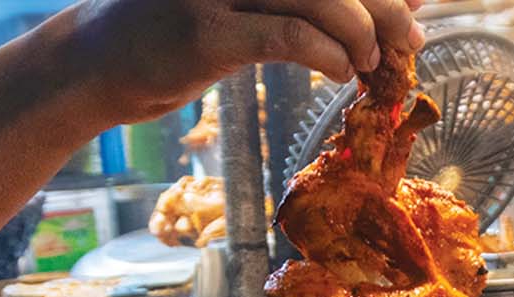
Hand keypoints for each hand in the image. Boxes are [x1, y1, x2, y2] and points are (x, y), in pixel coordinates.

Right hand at [54, 0, 427, 124]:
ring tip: (373, 63)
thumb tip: (406, 1)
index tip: (419, 5)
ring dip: (361, 32)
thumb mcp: (252, 4)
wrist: (95, 62)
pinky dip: (327, 54)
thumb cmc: (180, 31)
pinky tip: (343, 73)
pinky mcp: (203, 31)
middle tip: (412, 39)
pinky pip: (286, 36)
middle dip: (384, 4)